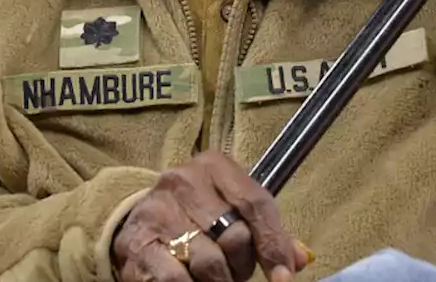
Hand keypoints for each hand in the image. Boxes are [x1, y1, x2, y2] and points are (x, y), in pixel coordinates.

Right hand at [112, 151, 307, 281]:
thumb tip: (299, 259)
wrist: (140, 220)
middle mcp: (184, 180)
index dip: (274, 243)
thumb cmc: (198, 216)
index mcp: (214, 165)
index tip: (283, 276)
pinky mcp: (137, 242)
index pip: (256, 202)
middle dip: (242, 266)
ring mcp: (158, 210)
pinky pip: (176, 280)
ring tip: (215, 279)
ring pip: (209, 262)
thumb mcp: (232, 210)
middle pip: (235, 236)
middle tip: (236, 274)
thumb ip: (266, 231)